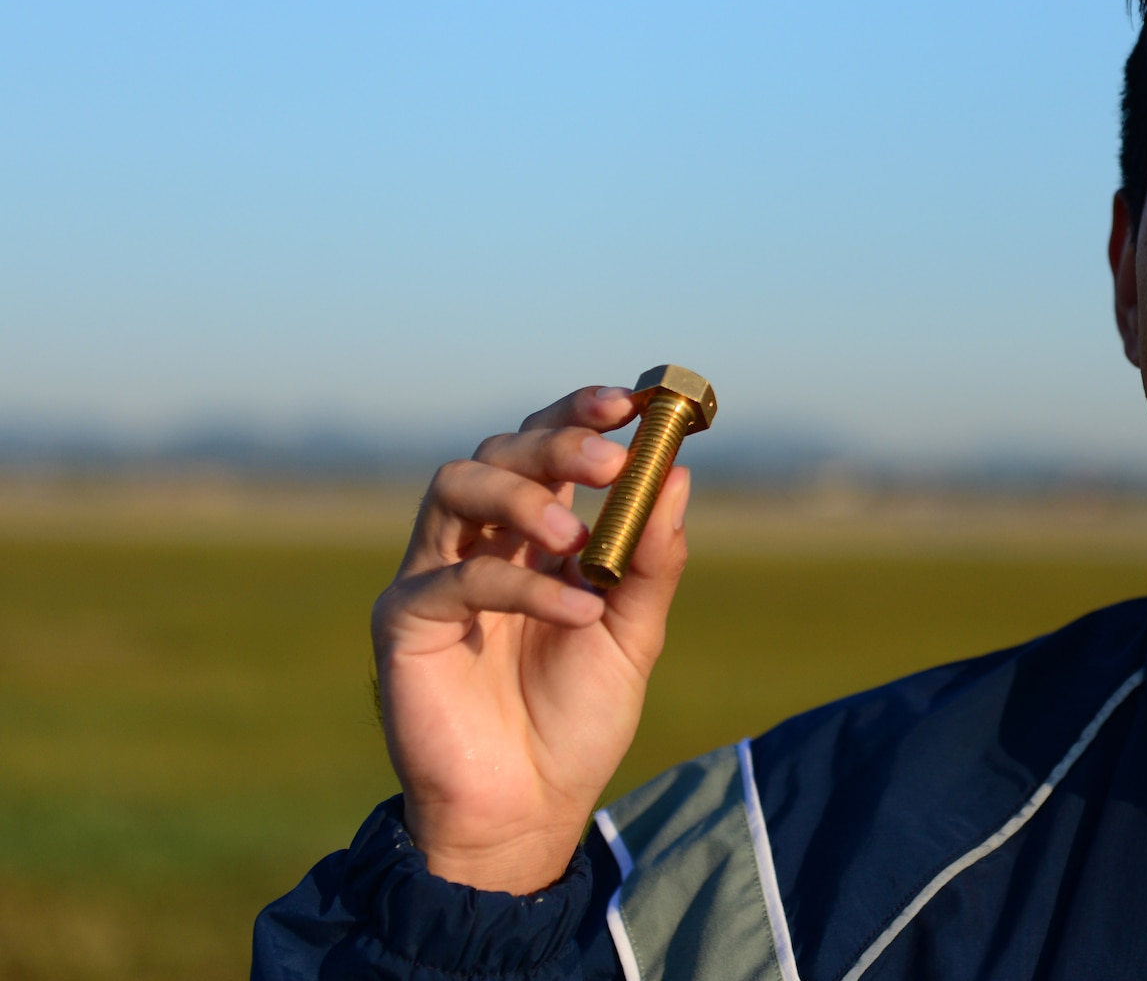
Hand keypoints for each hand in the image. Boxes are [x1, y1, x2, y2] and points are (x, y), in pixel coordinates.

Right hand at [371, 385, 688, 892]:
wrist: (531, 808)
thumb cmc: (576, 718)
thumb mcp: (634, 634)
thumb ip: (652, 561)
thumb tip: (679, 475)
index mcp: (533, 533)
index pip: (546, 446)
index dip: (580, 413)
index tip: (632, 402)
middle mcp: (479, 540)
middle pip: (499, 451)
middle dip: (555, 442)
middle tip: (609, 458)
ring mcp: (433, 575)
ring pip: (455, 487)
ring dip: (523, 498)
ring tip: (578, 539)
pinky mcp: (403, 621)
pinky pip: (453, 578)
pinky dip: (521, 584)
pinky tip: (577, 611)